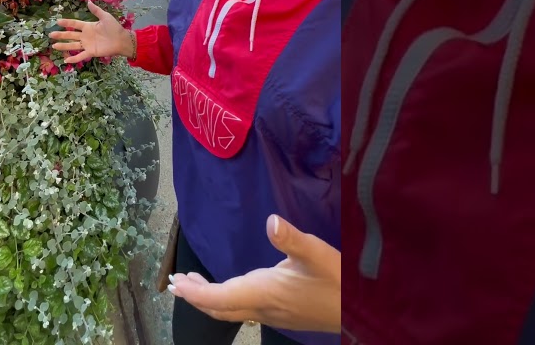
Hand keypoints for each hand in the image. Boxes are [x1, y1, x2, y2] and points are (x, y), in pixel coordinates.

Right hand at [49, 0, 130, 63]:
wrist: (121, 40)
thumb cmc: (114, 28)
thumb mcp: (105, 17)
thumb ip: (96, 10)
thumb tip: (88, 1)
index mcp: (88, 27)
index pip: (74, 24)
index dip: (66, 23)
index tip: (57, 21)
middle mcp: (85, 36)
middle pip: (70, 35)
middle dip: (60, 35)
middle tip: (50, 34)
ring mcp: (87, 45)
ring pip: (72, 45)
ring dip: (63, 46)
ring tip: (53, 46)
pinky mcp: (91, 52)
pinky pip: (80, 56)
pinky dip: (74, 59)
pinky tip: (65, 61)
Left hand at [169, 215, 339, 332]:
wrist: (360, 311)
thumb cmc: (339, 282)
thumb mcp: (318, 254)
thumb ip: (292, 239)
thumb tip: (271, 221)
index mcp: (264, 292)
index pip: (220, 297)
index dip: (196, 292)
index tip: (176, 283)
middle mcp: (262, 307)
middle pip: (219, 308)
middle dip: (195, 296)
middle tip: (174, 282)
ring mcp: (271, 314)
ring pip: (230, 310)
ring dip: (208, 298)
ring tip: (192, 282)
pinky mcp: (279, 313)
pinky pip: (242, 309)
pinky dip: (225, 299)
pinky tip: (229, 288)